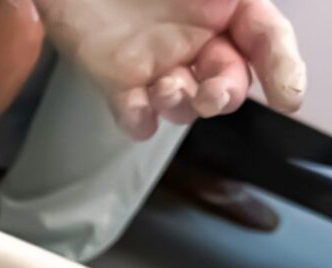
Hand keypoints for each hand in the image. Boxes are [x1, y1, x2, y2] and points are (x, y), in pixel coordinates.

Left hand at [35, 0, 305, 138]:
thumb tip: (238, 3)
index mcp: (225, 7)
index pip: (266, 42)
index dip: (281, 69)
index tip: (287, 97)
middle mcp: (195, 40)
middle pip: (228, 83)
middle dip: (225, 95)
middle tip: (213, 94)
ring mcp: (157, 64)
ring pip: (185, 106)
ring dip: (182, 105)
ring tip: (165, 87)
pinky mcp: (117, 81)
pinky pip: (136, 115)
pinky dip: (140, 120)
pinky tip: (138, 110)